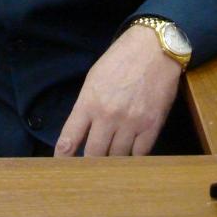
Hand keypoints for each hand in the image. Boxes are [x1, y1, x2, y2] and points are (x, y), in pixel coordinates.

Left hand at [54, 25, 181, 156]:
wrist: (154, 48)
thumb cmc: (121, 59)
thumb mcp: (94, 78)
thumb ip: (86, 105)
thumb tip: (81, 131)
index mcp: (89, 102)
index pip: (70, 138)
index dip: (63, 157)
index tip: (62, 166)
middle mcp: (108, 116)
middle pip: (94, 155)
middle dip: (90, 163)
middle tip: (90, 167)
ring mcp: (131, 123)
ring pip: (117, 157)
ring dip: (113, 159)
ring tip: (112, 158)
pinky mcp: (152, 126)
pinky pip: (140, 154)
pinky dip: (134, 156)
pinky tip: (131, 153)